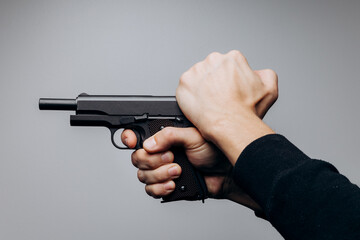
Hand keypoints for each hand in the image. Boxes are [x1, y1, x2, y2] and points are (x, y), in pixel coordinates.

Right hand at [122, 127, 261, 211]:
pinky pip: (151, 190)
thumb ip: (169, 136)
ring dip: (159, 175)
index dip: (129, 138)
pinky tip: (173, 184)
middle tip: (171, 157)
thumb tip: (148, 143)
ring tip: (178, 171)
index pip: (138, 136)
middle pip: (137, 158)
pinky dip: (160, 188)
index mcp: (164, 138)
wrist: (226, 173)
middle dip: (153, 160)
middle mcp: (160, 153)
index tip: (132, 141)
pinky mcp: (165, 185)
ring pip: (143, 175)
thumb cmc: (213, 151)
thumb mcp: (193, 136)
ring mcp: (162, 170)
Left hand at [176, 50, 277, 163]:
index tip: (230, 90)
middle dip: (215, 81)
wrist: (230, 124)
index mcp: (233, 58)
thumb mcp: (270, 90)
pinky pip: (186, 87)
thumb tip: (258, 73)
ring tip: (210, 103)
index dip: (230, 80)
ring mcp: (197, 70)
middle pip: (212, 69)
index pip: (229, 65)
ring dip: (202, 88)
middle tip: (219, 97)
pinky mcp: (184, 82)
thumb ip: (266, 75)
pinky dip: (191, 96)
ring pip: (198, 77)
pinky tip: (200, 105)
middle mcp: (214, 60)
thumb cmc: (247, 110)